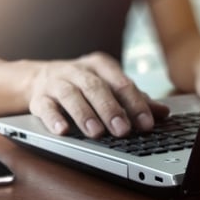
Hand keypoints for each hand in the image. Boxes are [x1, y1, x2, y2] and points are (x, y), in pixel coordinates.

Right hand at [28, 52, 168, 137]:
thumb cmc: (80, 84)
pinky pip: (45, 107)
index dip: (134, 103)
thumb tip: (162, 113)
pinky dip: (53, 119)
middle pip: (95, 87)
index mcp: (99, 66)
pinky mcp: (38, 98)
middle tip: (122, 130)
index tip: (146, 123)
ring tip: (95, 132)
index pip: (120, 82)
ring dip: (83, 114)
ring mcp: (55, 83)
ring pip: (70, 95)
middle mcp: (77, 71)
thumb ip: (132, 99)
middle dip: (110, 109)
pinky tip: (62, 131)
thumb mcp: (107, 86)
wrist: (36, 78)